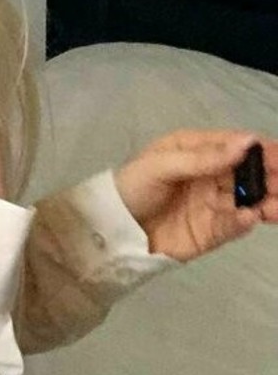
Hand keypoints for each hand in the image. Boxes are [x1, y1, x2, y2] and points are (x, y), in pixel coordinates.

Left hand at [113, 131, 277, 261]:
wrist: (112, 228)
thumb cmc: (132, 186)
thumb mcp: (161, 165)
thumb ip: (202, 158)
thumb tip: (245, 142)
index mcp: (196, 152)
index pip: (235, 146)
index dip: (260, 149)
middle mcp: (209, 176)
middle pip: (248, 174)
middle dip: (271, 176)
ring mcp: (212, 205)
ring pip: (248, 200)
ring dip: (268, 201)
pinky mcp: (211, 232)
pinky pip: (233, 225)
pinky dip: (244, 222)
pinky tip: (252, 217)